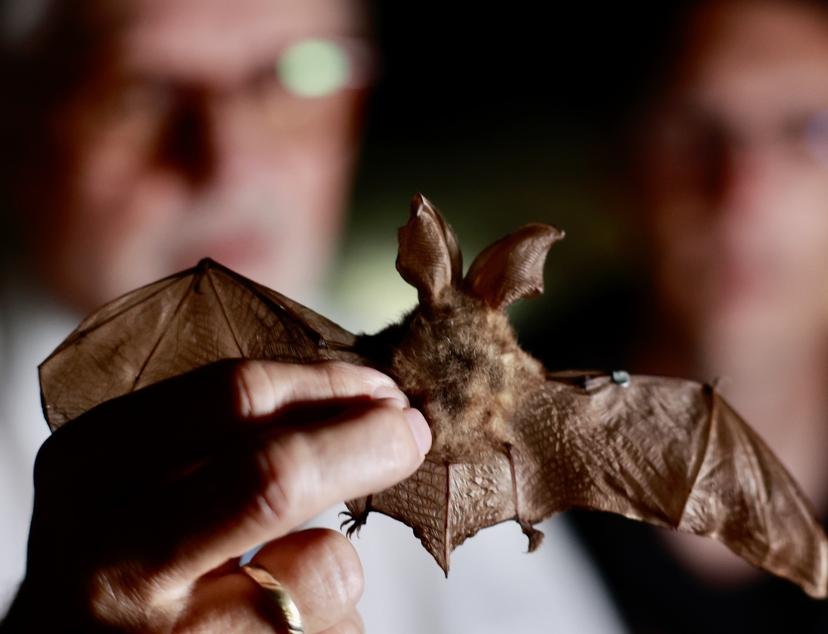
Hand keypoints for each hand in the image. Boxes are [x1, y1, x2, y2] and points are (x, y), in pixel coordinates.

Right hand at [1, 360, 430, 632]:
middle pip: (276, 475)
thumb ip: (225, 440)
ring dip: (339, 563)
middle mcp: (109, 558)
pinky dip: (332, 624)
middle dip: (366, 444)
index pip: (233, 397)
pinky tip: (273, 632)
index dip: (328, 384)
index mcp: (89, 469)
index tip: (381, 389)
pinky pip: (330, 633)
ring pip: (321, 568)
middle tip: (411, 433)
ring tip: (290, 585)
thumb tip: (368, 401)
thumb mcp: (140, 485)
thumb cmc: (127, 567)